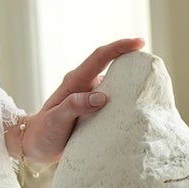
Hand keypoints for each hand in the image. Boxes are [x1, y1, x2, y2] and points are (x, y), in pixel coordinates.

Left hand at [17, 36, 145, 164]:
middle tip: (153, 66)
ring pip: (114, 83)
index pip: (100, 57)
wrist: (35, 144)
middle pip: (111, 65)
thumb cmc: (44, 131)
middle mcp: (84, 85)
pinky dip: (126, 100)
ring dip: (131, 81)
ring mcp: (90, 96)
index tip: (139, 42)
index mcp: (75, 81)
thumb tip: (101, 97)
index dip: (119, 47)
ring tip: (151, 88)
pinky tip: (138, 108)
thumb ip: (74, 106)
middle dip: (132, 60)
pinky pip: (113, 99)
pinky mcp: (94, 109)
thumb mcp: (56, 119)